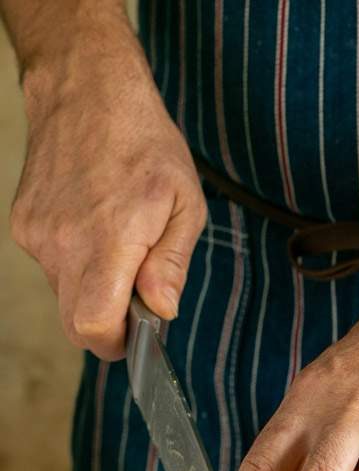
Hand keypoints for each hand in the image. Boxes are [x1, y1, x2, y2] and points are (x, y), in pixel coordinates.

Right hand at [10, 22, 205, 359]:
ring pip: (64, 295)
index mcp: (109, 241)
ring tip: (119, 244)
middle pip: (75, 324)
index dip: (115, 344)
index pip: (92, 325)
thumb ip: (171, 264)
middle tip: (135, 301)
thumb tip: (162, 310)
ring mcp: (38, 234)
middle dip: (107, 326)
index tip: (136, 336)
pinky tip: (94, 225)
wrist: (85, 89)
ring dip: (93, 289)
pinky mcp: (23, 224)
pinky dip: (75, 262)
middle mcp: (65, 243)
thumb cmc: (145, 143)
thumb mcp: (184, 204)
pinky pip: (51, 266)